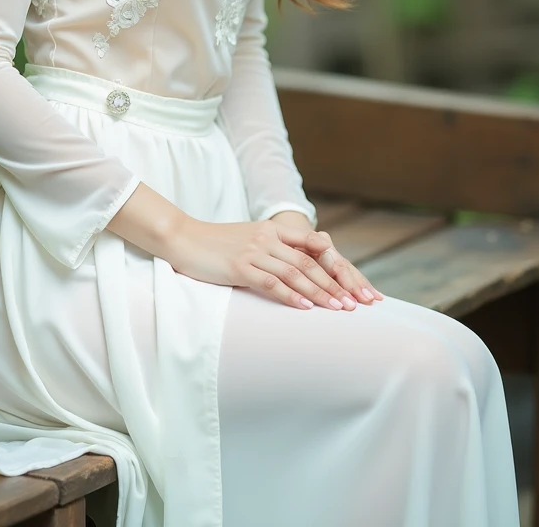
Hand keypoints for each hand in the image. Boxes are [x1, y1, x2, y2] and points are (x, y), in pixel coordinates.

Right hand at [166, 214, 371, 311]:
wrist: (183, 239)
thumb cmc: (215, 244)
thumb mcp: (248, 239)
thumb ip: (272, 248)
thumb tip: (297, 268)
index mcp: (271, 229)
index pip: (313, 245)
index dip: (336, 265)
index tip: (354, 283)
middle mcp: (266, 238)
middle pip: (309, 262)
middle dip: (335, 284)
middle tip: (355, 303)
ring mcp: (253, 251)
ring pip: (295, 273)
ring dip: (320, 292)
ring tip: (339, 308)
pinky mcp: (239, 267)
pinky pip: (271, 283)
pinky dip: (291, 295)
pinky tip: (305, 307)